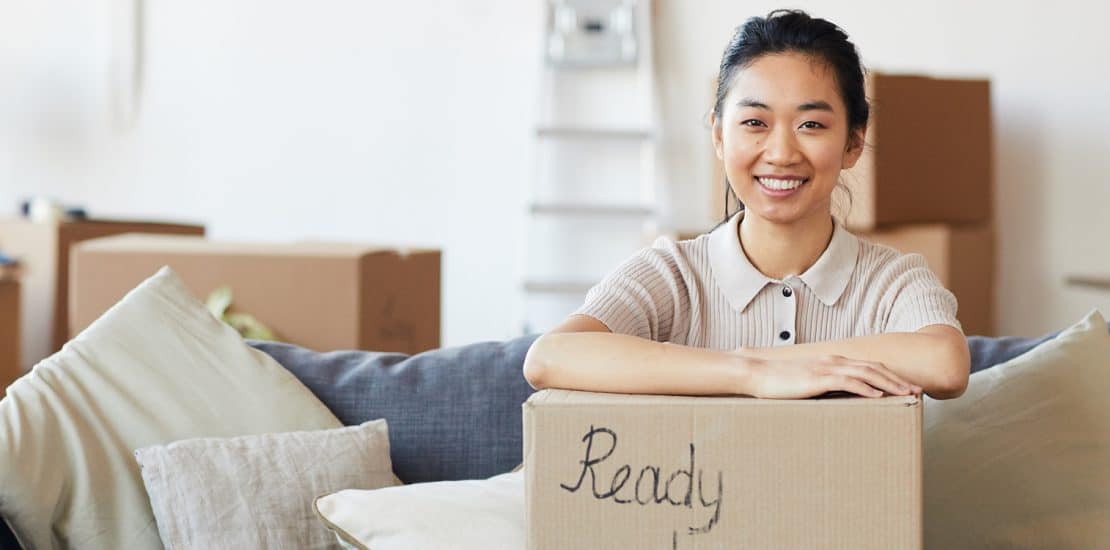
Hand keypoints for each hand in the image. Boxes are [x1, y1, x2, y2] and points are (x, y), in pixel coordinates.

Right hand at [739, 353, 922, 398]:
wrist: (757, 373)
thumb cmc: (778, 381)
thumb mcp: (805, 382)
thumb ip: (823, 387)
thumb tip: (838, 399)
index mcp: (832, 362)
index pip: (868, 367)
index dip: (890, 376)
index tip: (905, 386)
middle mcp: (834, 361)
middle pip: (874, 368)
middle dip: (898, 379)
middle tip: (916, 391)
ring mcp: (826, 368)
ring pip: (866, 374)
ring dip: (889, 383)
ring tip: (906, 394)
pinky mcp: (818, 378)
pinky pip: (848, 383)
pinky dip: (866, 388)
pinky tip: (879, 396)